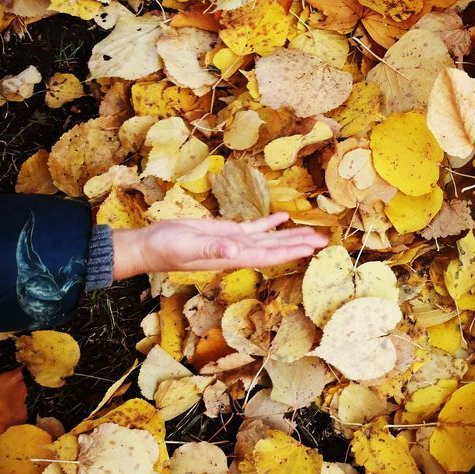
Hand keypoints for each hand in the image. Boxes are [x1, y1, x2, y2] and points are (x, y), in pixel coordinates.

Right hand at [111, 213, 328, 279]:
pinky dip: (270, 222)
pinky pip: (253, 227)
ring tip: (312, 231)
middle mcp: (238, 251)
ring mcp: (233, 241)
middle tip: (324, 241)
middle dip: (300, 244)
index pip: (268, 256)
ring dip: (290, 234)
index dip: (290, 252)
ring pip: (269, 238)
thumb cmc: (166, 249)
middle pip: (275, 248)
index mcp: (232, 257)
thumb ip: (211, 250)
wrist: (150, 245)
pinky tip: (283, 216)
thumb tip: (233, 251)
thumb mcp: (188, 247)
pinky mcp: (226, 231)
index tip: (312, 249)